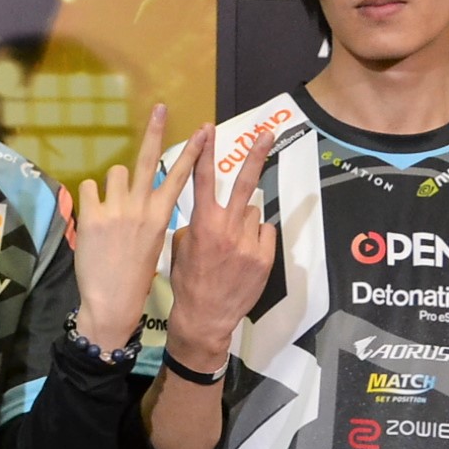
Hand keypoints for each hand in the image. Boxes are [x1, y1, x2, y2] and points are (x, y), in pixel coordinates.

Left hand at [71, 104, 206, 350]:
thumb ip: (150, 215)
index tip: (203, 130)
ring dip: (111, 185)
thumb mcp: (154, 242)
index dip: (193, 151)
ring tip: (110, 209)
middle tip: (160, 107)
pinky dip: (90, 198)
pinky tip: (92, 218)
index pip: (180, 176)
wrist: (112, 301)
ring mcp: (117, 209)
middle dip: (156, 130)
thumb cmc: (134, 274)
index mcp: (161, 216)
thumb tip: (143, 196)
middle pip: (148, 159)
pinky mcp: (93, 215)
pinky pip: (88, 187)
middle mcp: (142, 207)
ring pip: (113, 172)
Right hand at [164, 125, 279, 369]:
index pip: (201, 180)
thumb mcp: (180, 250)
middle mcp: (227, 229)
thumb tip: (209, 215)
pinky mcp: (264, 257)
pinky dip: (257, 239)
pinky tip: (245, 256)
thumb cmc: (187, 282)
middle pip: (243, 183)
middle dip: (256, 155)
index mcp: (201, 224)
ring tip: (234, 246)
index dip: (204, 153)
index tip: (207, 130)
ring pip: (253, 214)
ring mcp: (249, 243)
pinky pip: (265, 233)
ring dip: (245, 222)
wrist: (205, 318)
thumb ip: (195, 226)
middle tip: (267, 133)